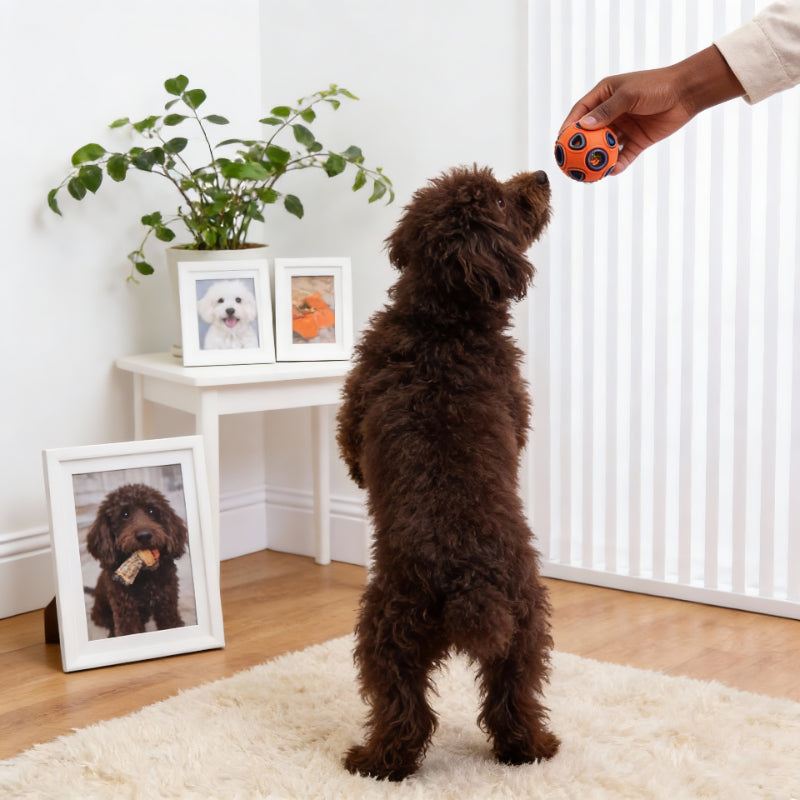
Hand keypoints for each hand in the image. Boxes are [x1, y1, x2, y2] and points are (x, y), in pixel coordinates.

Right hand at [561, 46, 743, 174]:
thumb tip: (583, 126)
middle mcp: (612, 112)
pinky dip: (617, 164)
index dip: (568, 128)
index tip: (559, 142)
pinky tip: (610, 173)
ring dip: (598, 159)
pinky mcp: (637, 140)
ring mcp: (624, 127)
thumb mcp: (629, 95)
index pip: (580, 113)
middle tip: (569, 163)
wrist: (687, 92)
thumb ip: (607, 111)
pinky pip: (624, 155)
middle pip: (590, 134)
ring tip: (588, 173)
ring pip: (606, 147)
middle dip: (580, 149)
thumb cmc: (657, 86)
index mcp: (605, 95)